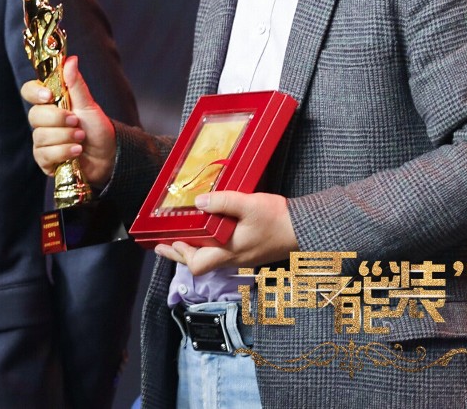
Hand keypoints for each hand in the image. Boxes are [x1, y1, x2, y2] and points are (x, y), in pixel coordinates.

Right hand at [22, 56, 116, 188]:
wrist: (107, 156)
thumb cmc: (96, 128)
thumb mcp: (89, 105)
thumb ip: (76, 84)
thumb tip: (70, 59)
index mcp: (50, 103)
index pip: (29, 91)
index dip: (35, 93)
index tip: (49, 96)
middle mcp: (43, 120)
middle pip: (34, 115)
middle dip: (58, 120)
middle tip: (76, 122)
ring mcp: (42, 140)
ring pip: (41, 136)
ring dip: (65, 137)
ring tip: (81, 139)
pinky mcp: (44, 159)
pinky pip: (44, 154)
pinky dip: (63, 152)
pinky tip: (76, 152)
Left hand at [153, 191, 297, 275]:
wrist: (304, 228)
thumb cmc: (277, 219)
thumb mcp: (248, 204)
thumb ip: (223, 202)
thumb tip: (199, 202)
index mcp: (229, 251)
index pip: (197, 264)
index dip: (180, 254)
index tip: (169, 241)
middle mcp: (232, 258)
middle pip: (199, 264)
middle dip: (179, 254)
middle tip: (162, 246)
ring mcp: (241, 257)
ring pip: (209, 259)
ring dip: (192, 250)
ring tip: (179, 240)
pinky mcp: (248, 252)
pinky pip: (221, 254)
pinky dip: (207, 247)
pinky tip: (205, 234)